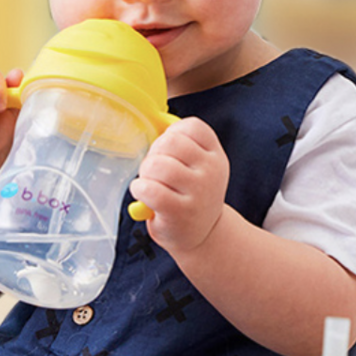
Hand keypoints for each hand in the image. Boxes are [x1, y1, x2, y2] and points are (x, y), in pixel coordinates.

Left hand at [129, 118, 228, 253]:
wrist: (204, 235)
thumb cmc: (192, 196)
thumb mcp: (198, 168)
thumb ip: (181, 145)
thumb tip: (155, 120)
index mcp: (215, 155)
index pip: (191, 126)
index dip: (171, 133)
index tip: (168, 151)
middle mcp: (211, 171)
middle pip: (171, 142)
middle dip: (154, 152)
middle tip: (153, 170)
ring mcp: (198, 192)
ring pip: (159, 165)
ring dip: (145, 172)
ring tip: (148, 182)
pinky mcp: (181, 212)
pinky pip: (151, 190)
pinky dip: (139, 189)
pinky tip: (143, 193)